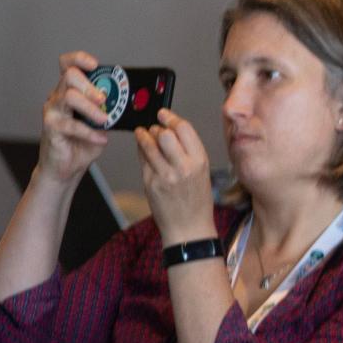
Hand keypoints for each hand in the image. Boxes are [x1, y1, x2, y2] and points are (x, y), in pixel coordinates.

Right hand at [38, 51, 110, 183]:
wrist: (66, 167)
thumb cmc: (82, 143)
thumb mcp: (101, 123)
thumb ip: (110, 110)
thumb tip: (132, 102)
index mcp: (70, 91)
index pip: (67, 65)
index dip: (79, 59)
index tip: (95, 64)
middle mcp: (58, 97)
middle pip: (69, 76)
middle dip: (91, 86)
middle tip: (104, 99)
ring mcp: (53, 112)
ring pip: (69, 96)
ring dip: (91, 108)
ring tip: (105, 120)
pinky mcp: (51, 128)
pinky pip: (71, 125)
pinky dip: (90, 132)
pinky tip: (101, 139)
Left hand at [135, 109, 216, 244]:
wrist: (189, 228)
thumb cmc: (197, 201)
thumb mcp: (201, 173)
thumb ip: (188, 152)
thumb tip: (168, 130)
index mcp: (200, 162)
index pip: (184, 129)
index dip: (171, 118)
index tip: (163, 114)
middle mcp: (183, 167)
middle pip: (164, 134)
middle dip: (157, 128)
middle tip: (155, 129)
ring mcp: (165, 176)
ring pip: (149, 145)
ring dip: (144, 137)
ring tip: (144, 135)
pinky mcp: (150, 184)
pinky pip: (142, 160)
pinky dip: (141, 152)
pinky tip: (144, 151)